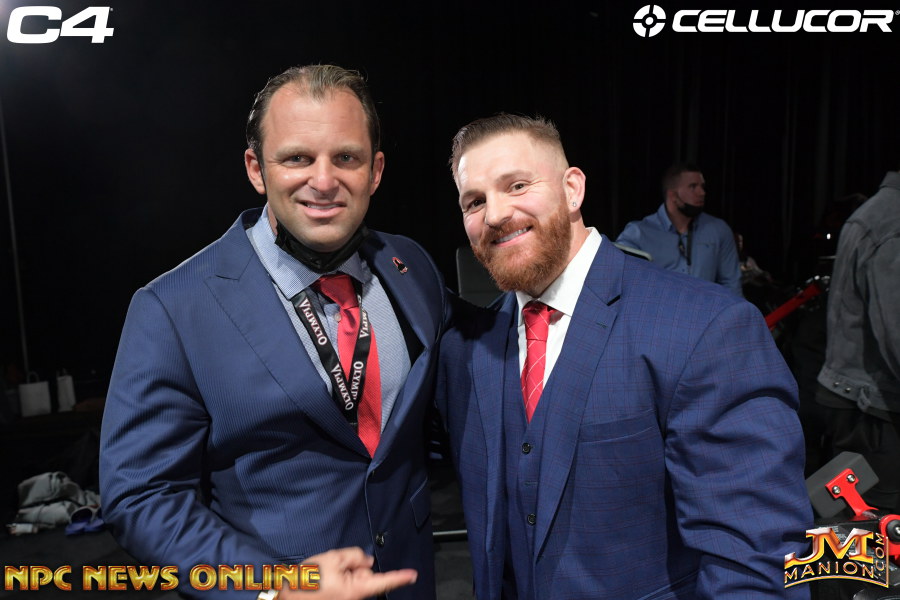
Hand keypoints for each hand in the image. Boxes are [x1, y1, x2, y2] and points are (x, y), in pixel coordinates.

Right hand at [278, 547, 416, 599]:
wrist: (285, 597)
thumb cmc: (306, 581)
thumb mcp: (331, 559)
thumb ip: (353, 556)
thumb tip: (365, 561)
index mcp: (355, 589)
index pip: (383, 581)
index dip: (399, 577)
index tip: (413, 574)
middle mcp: (353, 597)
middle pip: (365, 574)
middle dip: (355, 566)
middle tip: (333, 565)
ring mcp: (346, 599)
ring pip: (353, 578)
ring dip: (342, 572)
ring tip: (323, 573)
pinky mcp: (339, 598)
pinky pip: (343, 584)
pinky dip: (336, 578)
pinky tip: (322, 578)